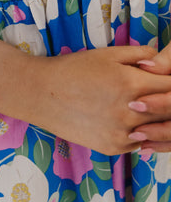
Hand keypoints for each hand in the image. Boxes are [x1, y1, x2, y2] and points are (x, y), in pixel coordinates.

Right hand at [30, 45, 170, 154]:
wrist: (42, 93)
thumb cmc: (73, 68)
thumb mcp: (106, 54)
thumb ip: (139, 54)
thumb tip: (160, 61)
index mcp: (131, 83)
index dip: (170, 82)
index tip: (165, 79)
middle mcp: (130, 111)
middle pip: (168, 110)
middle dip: (166, 101)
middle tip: (151, 93)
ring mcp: (122, 133)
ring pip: (155, 129)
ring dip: (153, 119)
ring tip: (138, 106)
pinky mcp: (113, 147)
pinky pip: (138, 142)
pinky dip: (137, 132)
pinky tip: (124, 119)